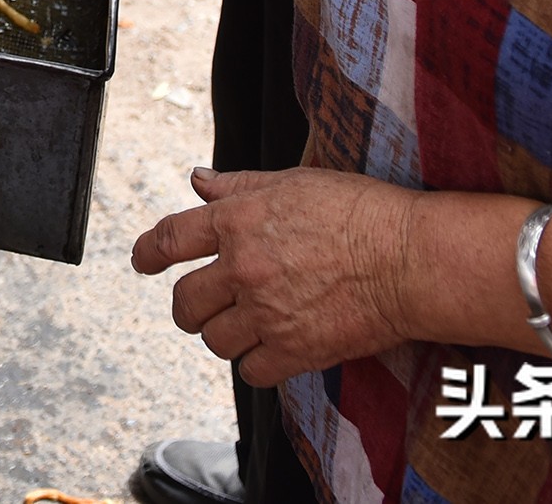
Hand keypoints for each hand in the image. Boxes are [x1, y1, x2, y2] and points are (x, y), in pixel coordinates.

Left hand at [131, 167, 417, 387]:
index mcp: (238, 221)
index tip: (142, 262)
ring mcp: (267, 313)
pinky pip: (251, 372)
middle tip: (200, 308)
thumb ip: (238, 186)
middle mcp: (243, 268)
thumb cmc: (361, 212)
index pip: (169, 239)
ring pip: (213, 340)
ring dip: (222, 336)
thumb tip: (198, 180)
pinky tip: (271, 351)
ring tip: (244, 327)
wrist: (409, 258)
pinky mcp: (295, 350)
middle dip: (187, 307)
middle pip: (184, 302)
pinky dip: (256, 365)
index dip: (147, 253)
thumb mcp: (293, 182)